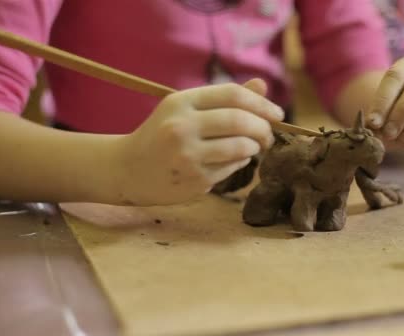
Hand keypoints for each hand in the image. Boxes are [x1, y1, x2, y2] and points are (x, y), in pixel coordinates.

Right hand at [114, 79, 282, 205]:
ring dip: (255, 147)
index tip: (277, 113)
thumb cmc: (161, 134)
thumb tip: (262, 86)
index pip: (233, 95)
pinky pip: (231, 168)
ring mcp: (187, 156)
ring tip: (253, 146)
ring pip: (241, 148)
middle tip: (268, 135)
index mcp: (180, 102)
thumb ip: (223, 98)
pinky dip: (240, 162)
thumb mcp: (185, 109)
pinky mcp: (194, 180)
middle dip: (263, 128)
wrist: (126, 169)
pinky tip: (232, 159)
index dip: (262, 103)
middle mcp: (182, 127)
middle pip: (240, 122)